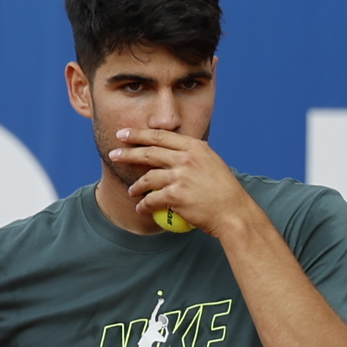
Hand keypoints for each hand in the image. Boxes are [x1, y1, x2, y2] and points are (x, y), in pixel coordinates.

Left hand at [108, 128, 258, 236]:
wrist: (233, 212)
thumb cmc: (223, 191)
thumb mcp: (211, 163)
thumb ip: (192, 156)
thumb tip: (174, 152)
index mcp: (195, 147)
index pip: (161, 136)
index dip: (139, 134)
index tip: (123, 134)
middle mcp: (187, 158)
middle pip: (149, 152)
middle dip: (127, 152)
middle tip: (113, 154)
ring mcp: (181, 176)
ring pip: (148, 178)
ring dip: (136, 186)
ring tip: (132, 191)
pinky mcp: (176, 195)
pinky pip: (152, 199)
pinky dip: (144, 205)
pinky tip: (141, 208)